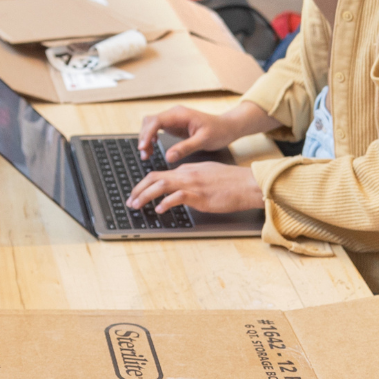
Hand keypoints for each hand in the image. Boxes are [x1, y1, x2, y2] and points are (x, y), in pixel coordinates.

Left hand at [126, 161, 263, 214]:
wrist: (248, 184)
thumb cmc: (231, 182)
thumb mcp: (206, 174)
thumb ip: (191, 178)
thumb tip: (178, 188)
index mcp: (187, 169)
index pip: (160, 175)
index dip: (145, 185)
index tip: (137, 194)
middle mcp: (186, 174)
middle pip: (155, 178)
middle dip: (138, 189)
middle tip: (130, 201)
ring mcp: (193, 184)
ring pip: (161, 185)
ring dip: (145, 196)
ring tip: (137, 205)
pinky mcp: (200, 195)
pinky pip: (177, 197)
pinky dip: (165, 202)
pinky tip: (160, 209)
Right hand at [136, 106, 238, 163]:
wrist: (227, 127)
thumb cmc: (219, 131)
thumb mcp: (204, 140)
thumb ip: (185, 148)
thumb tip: (169, 157)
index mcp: (180, 114)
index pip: (156, 121)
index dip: (147, 134)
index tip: (143, 147)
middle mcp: (174, 114)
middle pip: (149, 122)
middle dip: (144, 138)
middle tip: (145, 155)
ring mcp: (173, 119)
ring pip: (150, 126)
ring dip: (146, 139)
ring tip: (147, 154)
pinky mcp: (173, 125)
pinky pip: (156, 130)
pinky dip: (151, 139)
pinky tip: (153, 148)